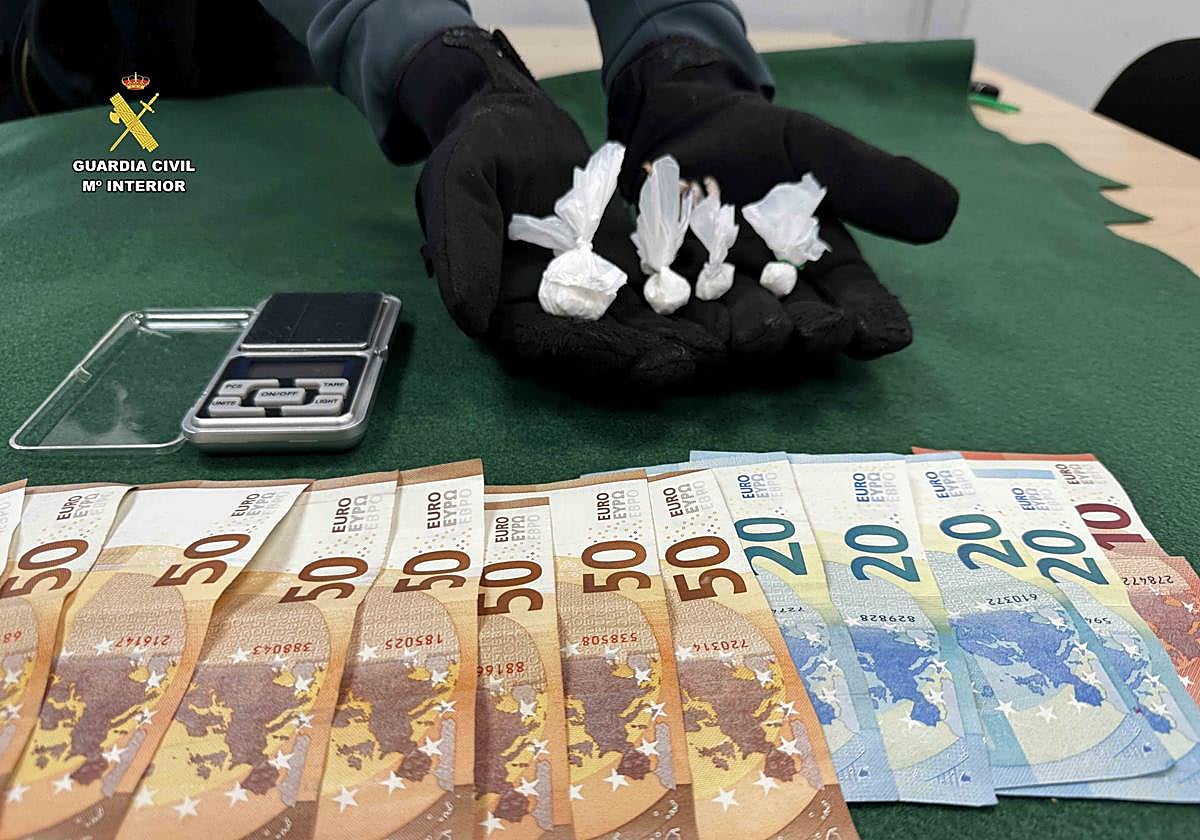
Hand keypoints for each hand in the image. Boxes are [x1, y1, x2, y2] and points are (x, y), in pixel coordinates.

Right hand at [411, 29, 722, 386]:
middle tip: (709, 357)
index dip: (602, 358)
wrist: (510, 116)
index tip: (649, 363)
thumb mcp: (461, 184)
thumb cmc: (475, 146)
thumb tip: (472, 319)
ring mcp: (592, 291)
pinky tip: (741, 298)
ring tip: (736, 337)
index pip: (554, 347)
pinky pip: (662, 285)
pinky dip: (698, 296)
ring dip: (688, 333)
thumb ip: (465, 247)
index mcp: (506, 307)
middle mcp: (552, 311)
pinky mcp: (624, 266)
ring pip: (643, 323)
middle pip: (608, 345)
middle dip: (658, 354)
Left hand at [608, 37, 959, 360]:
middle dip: (809, 333)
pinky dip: (675, 331)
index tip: (886, 334)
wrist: (686, 127)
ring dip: (746, 337)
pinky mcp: (664, 297)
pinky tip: (680, 338)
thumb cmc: (762, 143)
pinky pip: (670, 320)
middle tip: (819, 333)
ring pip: (735, 329)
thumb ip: (873, 182)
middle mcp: (775, 299)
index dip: (872, 319)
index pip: (856, 302)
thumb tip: (948, 210)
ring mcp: (719, 303)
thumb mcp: (821, 152)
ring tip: (756, 338)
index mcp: (823, 271)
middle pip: (797, 327)